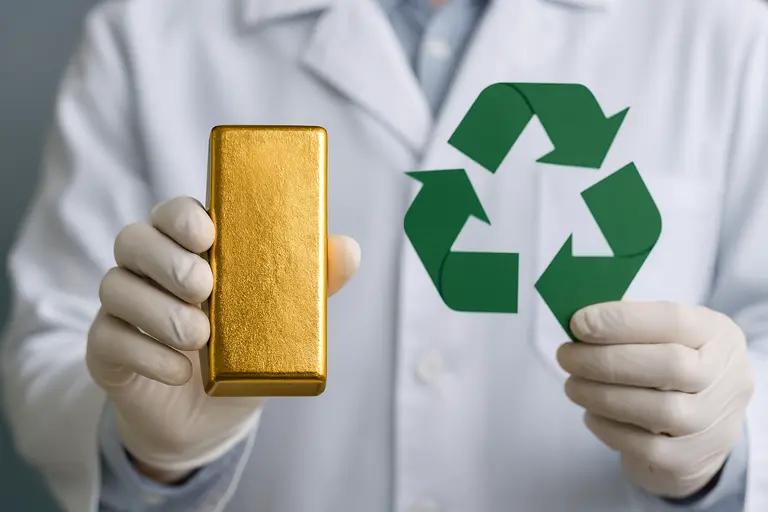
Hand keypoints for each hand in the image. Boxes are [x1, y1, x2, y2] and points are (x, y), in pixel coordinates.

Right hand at [86, 197, 360, 480]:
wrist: (210, 418)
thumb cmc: (244, 351)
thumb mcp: (280, 318)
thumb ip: (310, 282)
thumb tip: (349, 249)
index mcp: (188, 249)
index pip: (172, 212)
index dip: (182, 215)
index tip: (209, 232)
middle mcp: (148, 270)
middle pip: (132, 239)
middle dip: (168, 259)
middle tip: (204, 285)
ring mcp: (123, 309)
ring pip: (116, 287)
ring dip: (159, 310)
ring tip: (199, 335)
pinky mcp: (106, 350)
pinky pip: (109, 340)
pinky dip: (147, 354)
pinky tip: (181, 371)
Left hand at [557, 301, 753, 498]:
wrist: (699, 426)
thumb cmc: (668, 366)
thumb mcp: (663, 335)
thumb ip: (628, 325)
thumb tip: (579, 322)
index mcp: (717, 335)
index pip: (674, 321)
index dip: (621, 321)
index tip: (578, 323)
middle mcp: (726, 378)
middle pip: (668, 366)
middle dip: (605, 360)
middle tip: (566, 356)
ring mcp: (713, 423)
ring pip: (656, 409)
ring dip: (600, 394)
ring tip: (572, 385)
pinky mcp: (690, 459)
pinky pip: (643, 445)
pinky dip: (607, 426)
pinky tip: (590, 412)